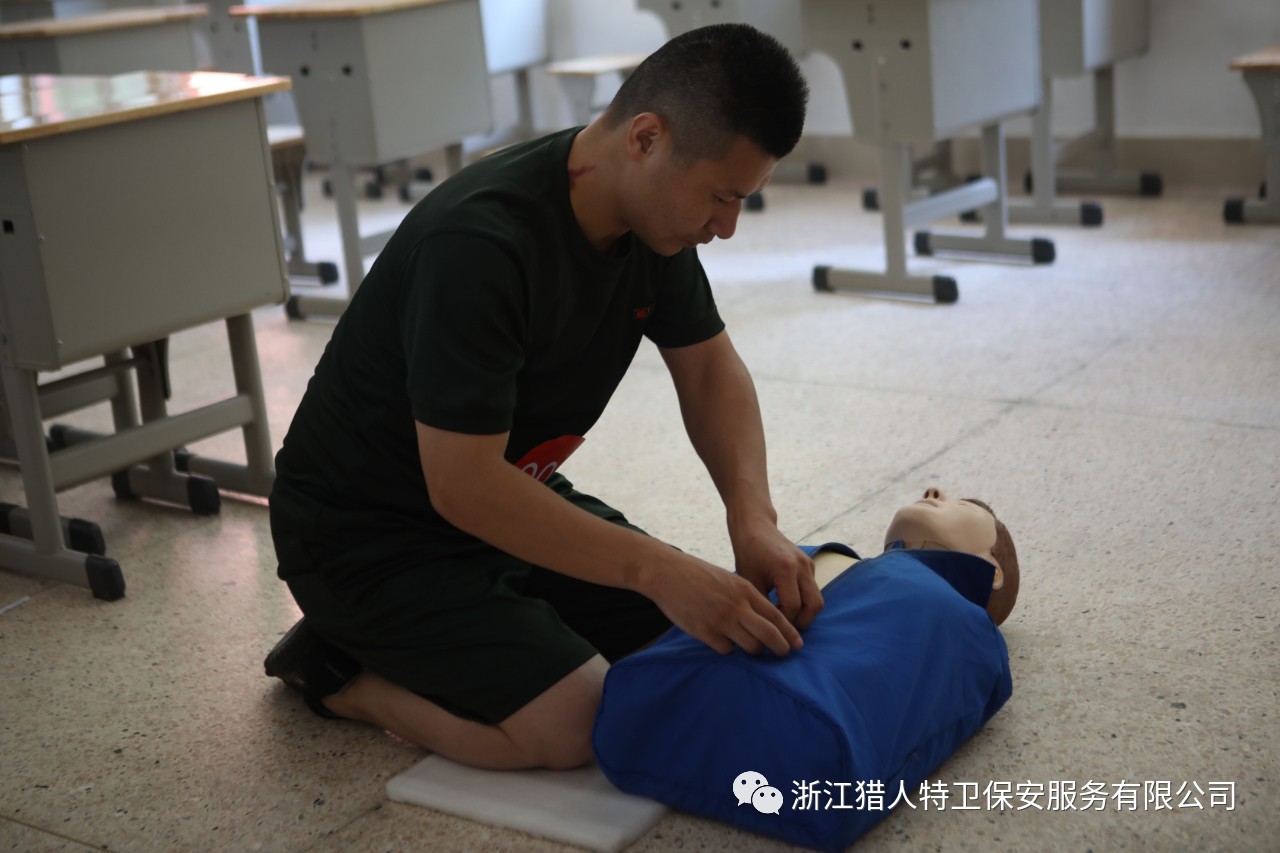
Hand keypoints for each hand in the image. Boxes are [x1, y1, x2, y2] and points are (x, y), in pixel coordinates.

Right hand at [643, 553, 802, 656]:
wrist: (667, 573)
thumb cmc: (698, 575)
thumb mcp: (729, 579)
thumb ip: (746, 598)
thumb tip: (764, 620)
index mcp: (745, 590)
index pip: (776, 616)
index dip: (789, 633)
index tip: (797, 643)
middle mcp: (737, 606)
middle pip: (770, 636)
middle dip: (781, 648)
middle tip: (784, 653)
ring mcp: (721, 621)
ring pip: (750, 647)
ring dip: (754, 651)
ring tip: (752, 650)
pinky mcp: (704, 632)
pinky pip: (726, 650)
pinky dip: (728, 649)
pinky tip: (723, 641)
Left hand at [730, 518, 823, 630]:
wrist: (755, 526)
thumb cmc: (747, 553)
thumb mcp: (750, 581)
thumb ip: (763, 604)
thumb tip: (770, 630)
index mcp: (786, 569)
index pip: (793, 607)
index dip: (784, 622)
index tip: (772, 629)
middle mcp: (802, 566)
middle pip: (814, 605)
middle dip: (803, 622)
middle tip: (786, 630)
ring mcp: (809, 563)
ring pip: (817, 598)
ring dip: (805, 612)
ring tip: (785, 619)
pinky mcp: (810, 563)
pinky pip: (813, 588)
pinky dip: (804, 600)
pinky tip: (785, 604)